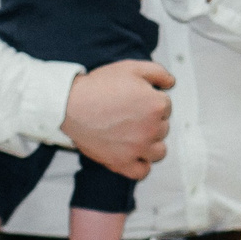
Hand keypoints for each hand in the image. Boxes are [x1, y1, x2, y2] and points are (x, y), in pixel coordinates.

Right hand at [64, 58, 174, 178]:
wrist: (70, 105)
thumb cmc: (99, 87)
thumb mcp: (131, 68)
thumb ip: (158, 72)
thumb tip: (171, 83)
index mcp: (157, 106)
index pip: (167, 107)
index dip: (151, 101)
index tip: (136, 100)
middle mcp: (152, 129)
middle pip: (163, 128)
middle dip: (151, 121)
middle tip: (130, 115)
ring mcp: (138, 148)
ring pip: (158, 151)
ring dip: (150, 144)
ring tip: (134, 135)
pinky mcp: (122, 162)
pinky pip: (142, 171)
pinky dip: (140, 165)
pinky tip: (132, 154)